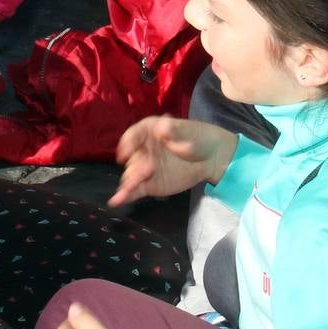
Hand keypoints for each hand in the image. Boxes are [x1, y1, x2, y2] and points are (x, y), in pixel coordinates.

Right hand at [110, 116, 236, 206]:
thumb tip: (162, 127)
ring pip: (131, 175)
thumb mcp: (188, 130)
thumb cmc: (197, 137)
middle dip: (135, 167)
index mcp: (148, 132)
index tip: (125, 153)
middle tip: (145, 173)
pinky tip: (116, 201)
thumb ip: (173, 129)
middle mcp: (142, 149)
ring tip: (129, 188)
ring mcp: (144, 168)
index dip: (127, 144)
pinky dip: (126, 195)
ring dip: (129, 182)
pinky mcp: (149, 184)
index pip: (133, 136)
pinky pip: (134, 189)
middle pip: (132, 159)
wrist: (210, 158)